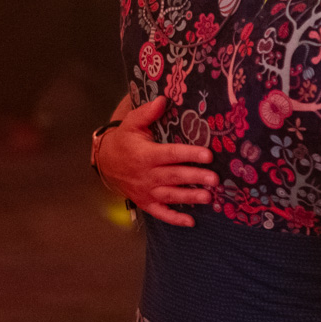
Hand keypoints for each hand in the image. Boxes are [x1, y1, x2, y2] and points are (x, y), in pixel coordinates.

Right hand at [97, 96, 216, 226]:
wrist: (106, 163)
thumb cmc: (124, 140)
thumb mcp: (131, 123)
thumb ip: (147, 113)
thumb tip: (163, 100)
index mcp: (145, 154)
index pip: (171, 154)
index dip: (189, 155)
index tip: (207, 155)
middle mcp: (146, 175)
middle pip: (174, 176)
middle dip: (195, 177)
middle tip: (214, 179)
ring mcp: (146, 191)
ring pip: (170, 195)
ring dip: (189, 197)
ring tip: (208, 197)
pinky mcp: (146, 202)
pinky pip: (160, 213)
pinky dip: (174, 219)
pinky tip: (191, 222)